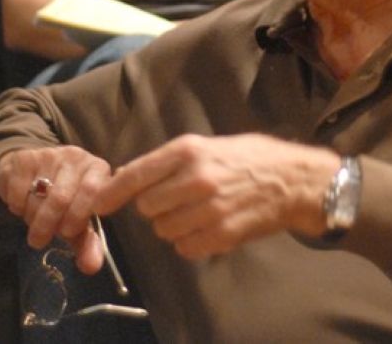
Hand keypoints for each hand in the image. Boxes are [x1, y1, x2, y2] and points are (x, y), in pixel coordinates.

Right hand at [0, 146, 111, 273]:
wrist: (32, 172)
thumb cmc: (64, 200)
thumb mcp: (78, 219)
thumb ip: (87, 243)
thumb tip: (91, 267)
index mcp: (97, 170)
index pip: (93, 190)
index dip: (79, 215)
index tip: (67, 233)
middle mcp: (76, 158)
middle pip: (62, 197)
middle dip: (49, 224)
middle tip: (41, 240)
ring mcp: (50, 154)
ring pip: (37, 196)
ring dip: (32, 217)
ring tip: (34, 221)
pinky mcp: (24, 157)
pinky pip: (17, 191)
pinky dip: (17, 206)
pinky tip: (22, 205)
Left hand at [95, 134, 339, 259]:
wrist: (292, 180)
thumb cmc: (249, 158)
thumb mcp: (208, 145)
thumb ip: (169, 160)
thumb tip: (127, 176)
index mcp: (189, 150)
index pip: (135, 175)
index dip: (111, 193)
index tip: (99, 204)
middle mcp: (195, 178)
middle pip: (146, 207)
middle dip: (154, 206)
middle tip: (176, 199)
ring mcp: (208, 209)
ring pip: (163, 229)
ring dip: (172, 225)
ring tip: (195, 212)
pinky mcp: (221, 234)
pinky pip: (184, 247)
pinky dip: (190, 241)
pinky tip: (207, 226)